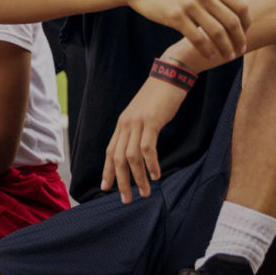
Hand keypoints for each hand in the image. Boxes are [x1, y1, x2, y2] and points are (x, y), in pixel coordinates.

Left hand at [101, 76, 186, 202]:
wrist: (169, 75)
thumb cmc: (159, 97)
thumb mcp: (144, 115)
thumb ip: (139, 130)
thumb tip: (140, 150)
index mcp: (122, 124)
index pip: (110, 151)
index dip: (107, 171)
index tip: (105, 188)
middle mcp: (126, 124)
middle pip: (117, 158)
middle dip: (121, 181)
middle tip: (126, 199)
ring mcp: (137, 123)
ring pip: (131, 157)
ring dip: (138, 178)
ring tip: (145, 193)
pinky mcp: (151, 121)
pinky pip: (147, 148)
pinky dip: (151, 164)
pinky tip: (156, 175)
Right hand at [126, 0, 249, 60]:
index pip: (241, 7)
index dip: (246, 24)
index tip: (244, 35)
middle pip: (231, 22)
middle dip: (239, 39)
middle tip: (240, 50)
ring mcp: (189, 5)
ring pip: (216, 32)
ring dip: (225, 48)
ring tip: (227, 56)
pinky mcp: (175, 16)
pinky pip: (196, 37)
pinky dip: (206, 49)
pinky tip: (209, 55)